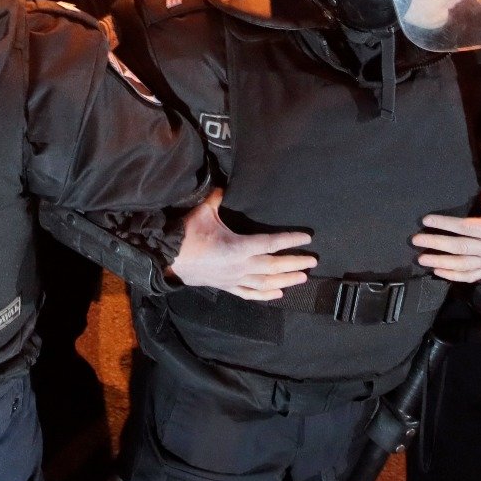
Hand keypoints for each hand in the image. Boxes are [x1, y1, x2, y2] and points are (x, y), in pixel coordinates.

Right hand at [169, 189, 314, 300]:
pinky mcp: (226, 287)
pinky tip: (278, 295)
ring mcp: (234, 279)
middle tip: (312, 262)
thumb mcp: (204, 211)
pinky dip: (265, 295)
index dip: (290, 240)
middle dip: (295, 263)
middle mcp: (240, 266)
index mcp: (239, 246)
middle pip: (274, 266)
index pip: (271, 243)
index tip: (307, 238)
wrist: (167, 257)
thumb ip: (218, 198)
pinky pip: (249, 294)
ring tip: (302, 278)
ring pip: (266, 283)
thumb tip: (224, 185)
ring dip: (286, 280)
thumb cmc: (187, 234)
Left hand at [412, 196, 480, 282]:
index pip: (464, 227)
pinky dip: (453, 275)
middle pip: (459, 247)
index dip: (444, 224)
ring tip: (421, 258)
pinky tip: (438, 271)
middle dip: (435, 244)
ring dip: (440, 262)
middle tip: (416, 240)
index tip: (426, 220)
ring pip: (462, 264)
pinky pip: (469, 277)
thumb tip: (469, 181)